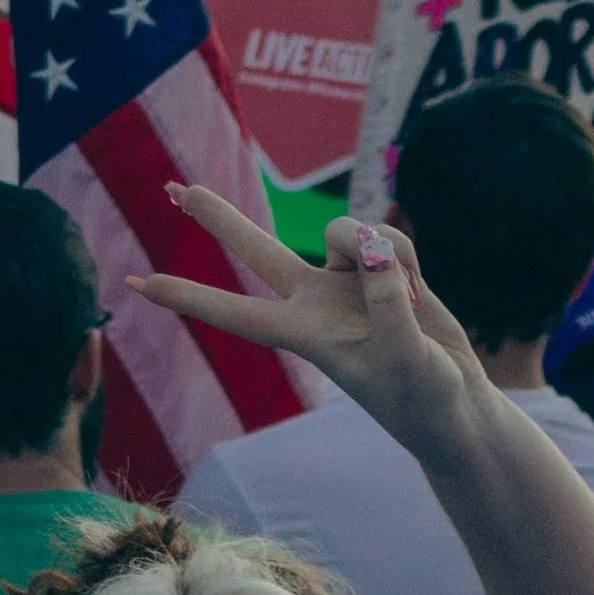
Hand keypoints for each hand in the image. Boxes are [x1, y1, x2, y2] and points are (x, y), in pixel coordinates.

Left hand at [131, 189, 488, 464]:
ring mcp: (346, 282)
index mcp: (306, 334)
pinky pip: (386, 238)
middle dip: (218, 218)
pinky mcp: (380, 270)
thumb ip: (388, 299)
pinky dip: (408, 258)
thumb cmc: (423, 399)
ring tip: (413, 301)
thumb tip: (372, 246)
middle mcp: (315, 301)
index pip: (236, 313)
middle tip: (172, 188)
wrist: (456, 405)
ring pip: (345, 231)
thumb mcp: (405, 357)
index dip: (187, 297)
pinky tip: (424, 294)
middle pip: (257, 249)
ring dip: (381, 250)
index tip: (137, 284)